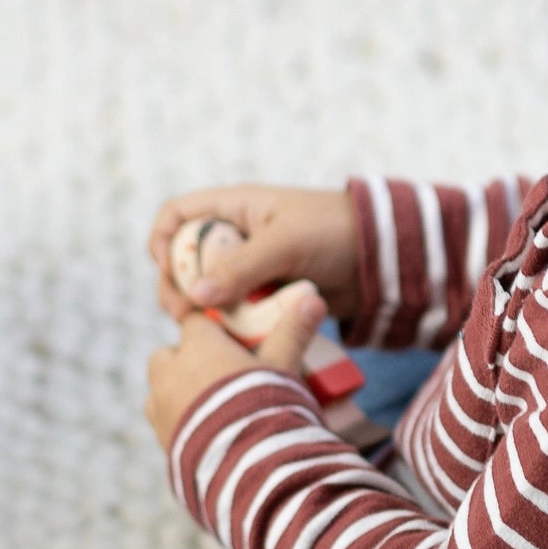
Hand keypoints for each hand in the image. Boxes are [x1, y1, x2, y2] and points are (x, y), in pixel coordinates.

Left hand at [146, 285, 325, 450]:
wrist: (249, 468)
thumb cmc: (266, 405)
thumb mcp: (284, 365)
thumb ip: (293, 332)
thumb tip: (314, 299)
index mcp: (196, 346)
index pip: (195, 321)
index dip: (212, 330)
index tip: (229, 340)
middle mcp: (169, 373)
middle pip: (168, 356)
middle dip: (186, 361)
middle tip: (219, 378)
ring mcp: (160, 409)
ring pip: (160, 391)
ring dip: (178, 394)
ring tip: (213, 410)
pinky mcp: (161, 441)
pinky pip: (164, 425)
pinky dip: (179, 426)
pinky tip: (208, 437)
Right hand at [148, 184, 361, 322]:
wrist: (384, 260)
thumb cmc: (335, 233)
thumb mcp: (284, 244)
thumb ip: (240, 268)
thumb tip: (195, 296)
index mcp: (234, 209)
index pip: (177, 216)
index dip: (164, 242)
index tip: (168, 271)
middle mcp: (235, 238)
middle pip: (183, 262)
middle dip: (178, 288)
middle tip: (185, 316)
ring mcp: (250, 270)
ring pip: (207, 293)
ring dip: (203, 313)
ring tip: (210, 332)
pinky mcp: (265, 298)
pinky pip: (235, 313)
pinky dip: (231, 326)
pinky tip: (233, 339)